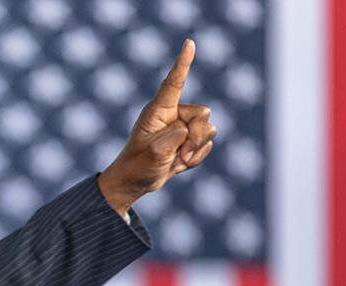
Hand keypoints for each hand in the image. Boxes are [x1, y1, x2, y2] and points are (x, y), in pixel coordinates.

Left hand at [98, 38, 216, 214]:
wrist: (136, 182)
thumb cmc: (138, 165)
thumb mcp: (154, 153)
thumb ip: (174, 137)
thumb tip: (188, 129)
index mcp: (158, 111)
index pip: (173, 83)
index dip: (183, 63)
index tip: (189, 43)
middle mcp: (172, 114)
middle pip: (203, 114)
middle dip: (197, 136)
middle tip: (181, 154)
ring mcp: (182, 127)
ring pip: (209, 130)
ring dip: (197, 149)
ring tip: (178, 160)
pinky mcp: (189, 140)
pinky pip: (206, 144)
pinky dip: (197, 157)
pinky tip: (181, 163)